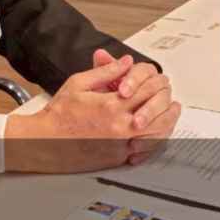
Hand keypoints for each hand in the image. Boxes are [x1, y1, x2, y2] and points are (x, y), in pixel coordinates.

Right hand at [3, 56, 180, 173]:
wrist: (47, 139)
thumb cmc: (60, 112)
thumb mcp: (79, 83)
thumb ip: (105, 72)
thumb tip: (125, 62)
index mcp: (110, 105)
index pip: (143, 90)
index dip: (154, 81)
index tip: (157, 77)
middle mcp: (119, 125)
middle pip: (155, 110)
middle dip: (164, 99)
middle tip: (168, 92)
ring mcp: (121, 144)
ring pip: (157, 132)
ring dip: (168, 120)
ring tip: (172, 111)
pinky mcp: (119, 157)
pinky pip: (147, 149)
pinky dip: (157, 139)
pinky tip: (159, 132)